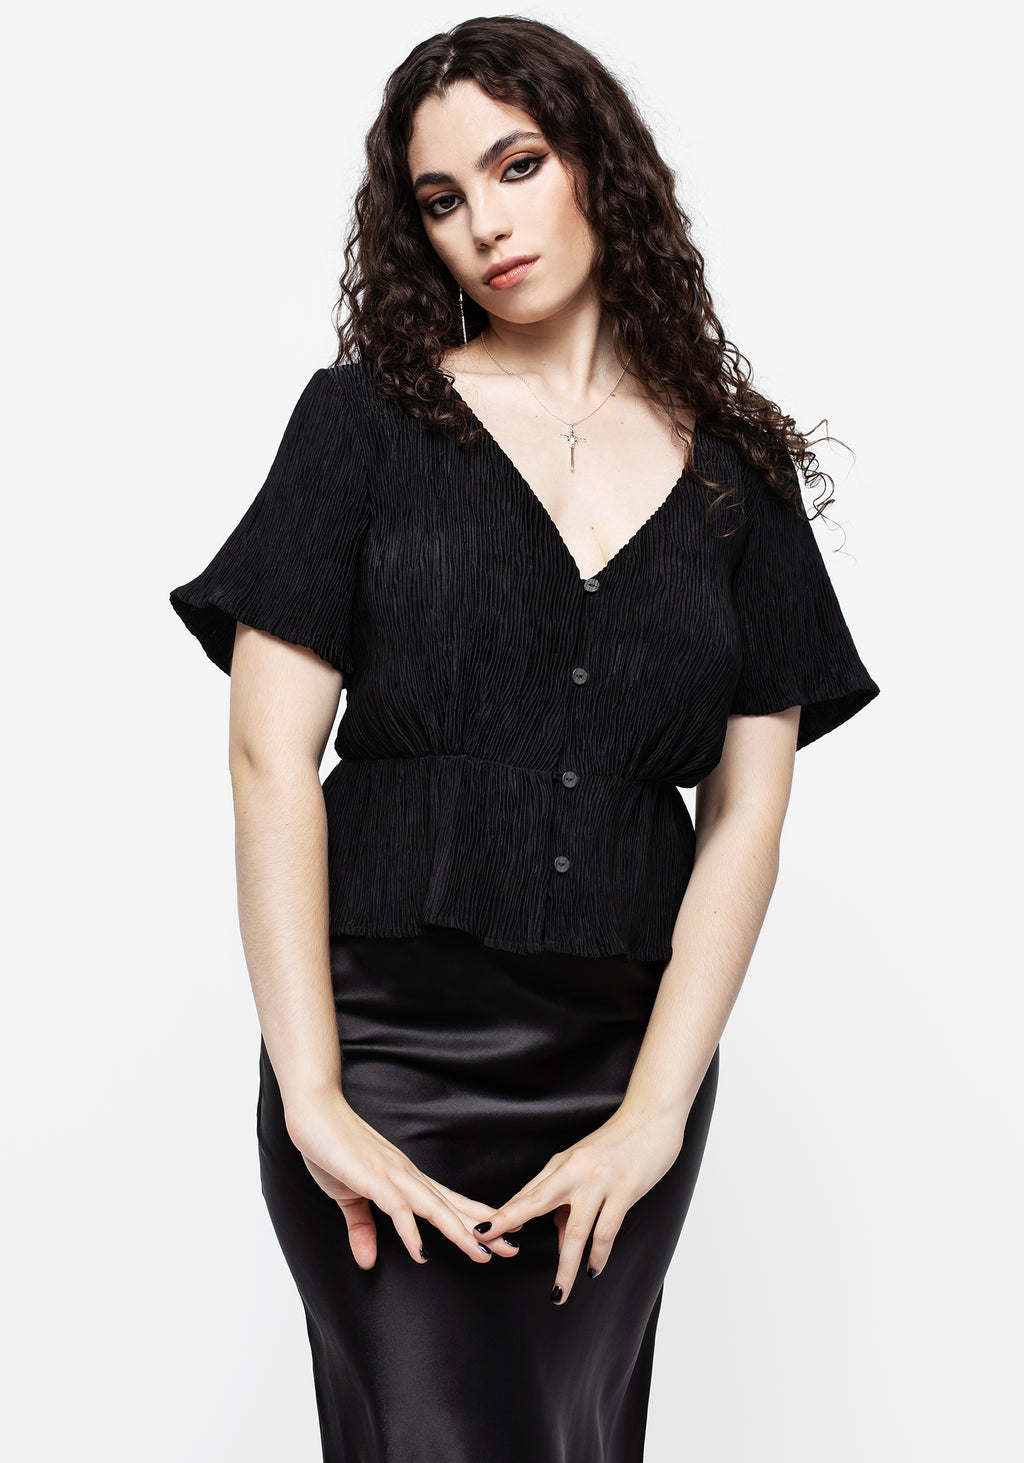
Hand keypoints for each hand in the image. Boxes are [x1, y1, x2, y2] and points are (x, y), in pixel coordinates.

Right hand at [284, 1090, 522, 1270]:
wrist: (313, 1111)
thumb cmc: (331, 1148)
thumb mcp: (349, 1196)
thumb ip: (362, 1227)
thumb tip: (367, 1261)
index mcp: (405, 1178)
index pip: (448, 1202)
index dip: (475, 1220)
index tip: (501, 1236)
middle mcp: (406, 1175)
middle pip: (451, 1206)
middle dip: (482, 1229)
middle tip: (512, 1249)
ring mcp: (390, 1174)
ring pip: (433, 1207)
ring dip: (458, 1232)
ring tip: (481, 1253)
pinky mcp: (370, 1177)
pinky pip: (397, 1208)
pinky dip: (411, 1232)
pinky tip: (422, 1253)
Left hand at [470, 1106, 685, 1303]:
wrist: (651, 1117)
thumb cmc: (618, 1143)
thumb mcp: (586, 1169)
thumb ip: (569, 1205)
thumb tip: (563, 1246)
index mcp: (561, 1165)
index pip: (527, 1194)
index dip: (504, 1214)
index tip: (481, 1231)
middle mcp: (575, 1171)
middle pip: (536, 1201)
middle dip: (509, 1221)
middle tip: (484, 1240)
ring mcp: (599, 1180)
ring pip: (575, 1230)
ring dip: (566, 1266)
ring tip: (559, 1293)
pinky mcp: (624, 1189)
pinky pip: (607, 1230)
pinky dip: (599, 1255)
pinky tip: (594, 1269)